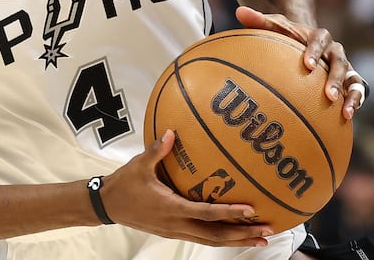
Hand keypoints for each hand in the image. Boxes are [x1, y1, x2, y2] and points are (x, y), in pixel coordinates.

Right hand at [100, 129, 272, 246]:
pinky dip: (220, 238)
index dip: (229, 213)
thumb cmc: (123, 184)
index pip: (206, 214)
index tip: (250, 210)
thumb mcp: (139, 166)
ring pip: (210, 241)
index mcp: (171, 208)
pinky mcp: (172, 232)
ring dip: (236, 241)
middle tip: (267, 231)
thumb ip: (156, 150)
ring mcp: (175, 231)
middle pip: (215, 236)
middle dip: (243, 235)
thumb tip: (171, 132)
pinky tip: (233, 233)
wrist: (106, 206)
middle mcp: (176, 225)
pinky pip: (201, 238)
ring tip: (259, 238)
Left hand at [235, 7, 362, 119]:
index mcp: (319, 36)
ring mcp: (344, 67)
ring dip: (351, 95)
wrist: (305, 45)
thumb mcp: (275, 28)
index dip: (315, 51)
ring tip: (344, 112)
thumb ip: (259, 21)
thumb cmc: (287, 37)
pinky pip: (357, 92)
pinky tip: (347, 117)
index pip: (319, 40)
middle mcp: (335, 51)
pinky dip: (354, 103)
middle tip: (328, 95)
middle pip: (339, 62)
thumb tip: (239, 12)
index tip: (307, 65)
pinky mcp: (349, 81)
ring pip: (353, 79)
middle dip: (335, 79)